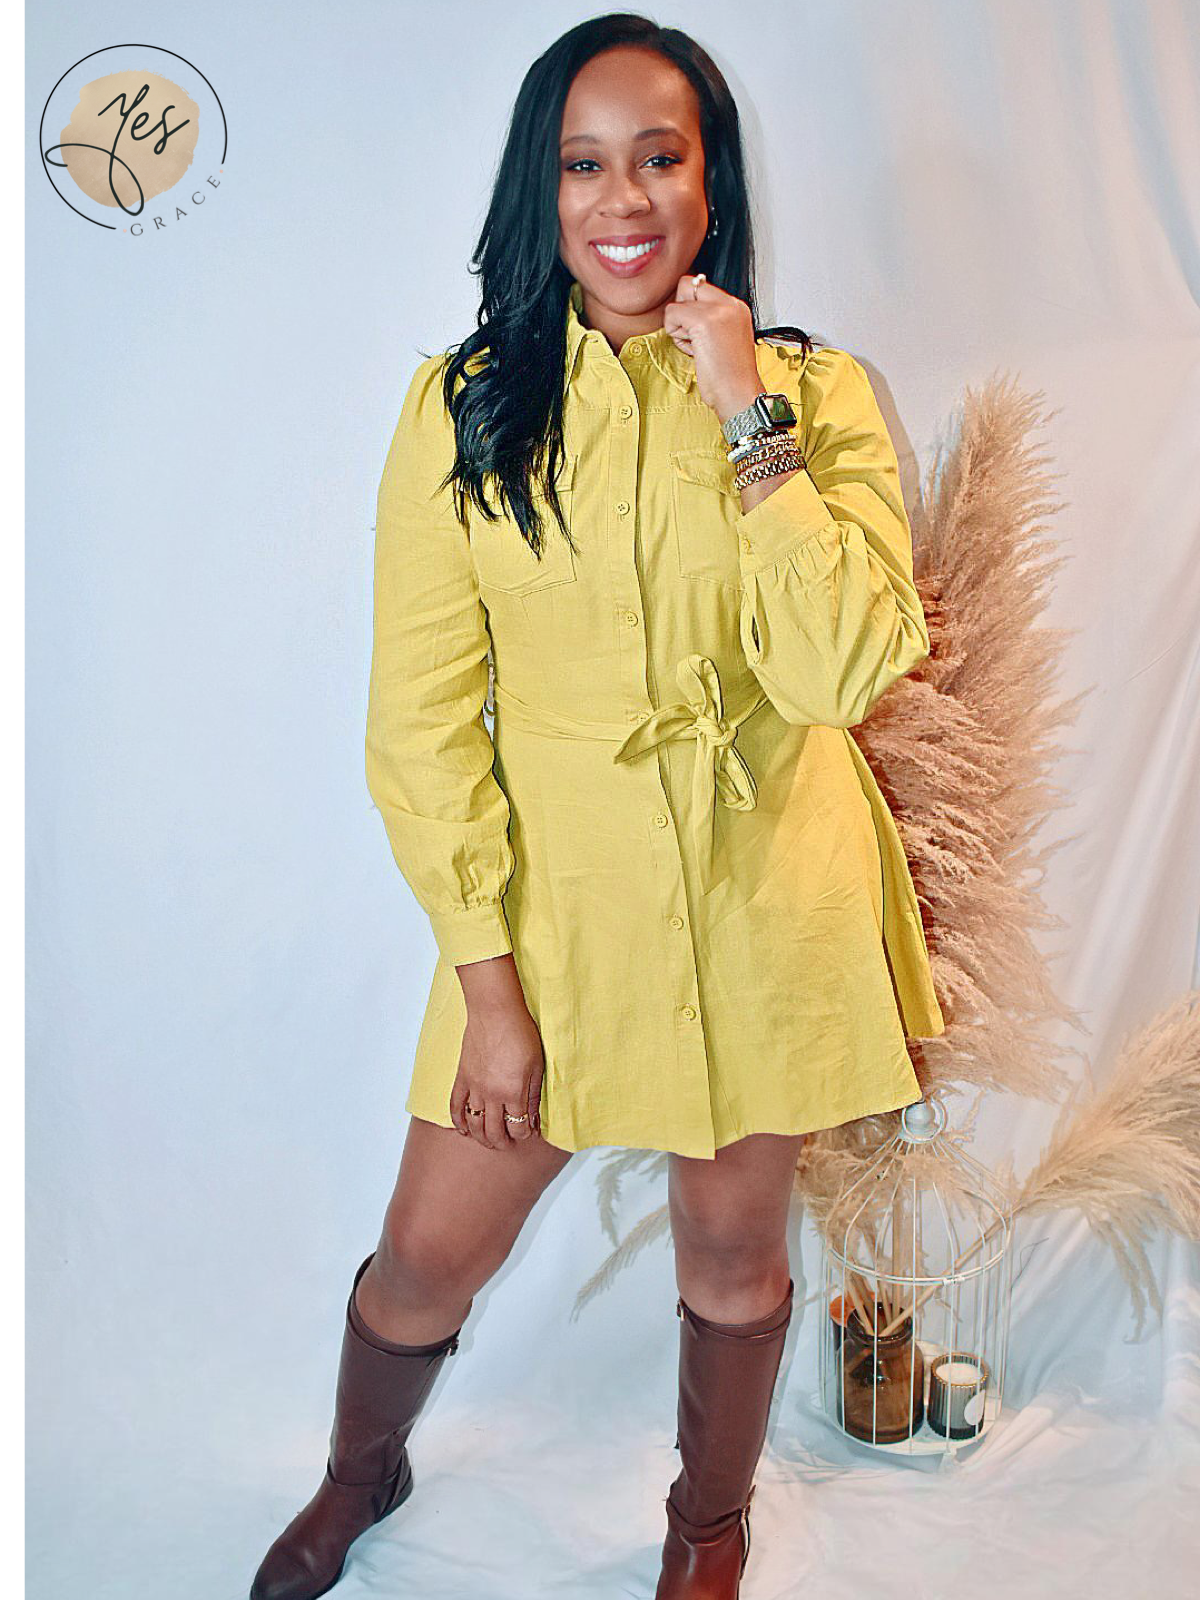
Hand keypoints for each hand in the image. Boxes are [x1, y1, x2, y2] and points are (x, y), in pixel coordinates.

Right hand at [449, 974, 545, 1150]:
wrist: (495, 1012)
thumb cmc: (520, 1034)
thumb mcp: (536, 1066)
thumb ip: (533, 1095)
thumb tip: (533, 1119)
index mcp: (514, 1093)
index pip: (518, 1127)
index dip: (524, 1134)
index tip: (528, 1131)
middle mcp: (492, 1095)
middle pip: (494, 1131)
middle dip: (502, 1142)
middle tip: (507, 1144)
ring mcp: (474, 1088)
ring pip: (474, 1124)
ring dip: (481, 1138)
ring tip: (488, 1142)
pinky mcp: (462, 1078)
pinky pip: (456, 1106)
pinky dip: (458, 1121)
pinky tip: (463, 1130)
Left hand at [663, 274, 765, 423]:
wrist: (739, 395)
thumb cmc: (730, 377)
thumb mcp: (726, 339)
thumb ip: (711, 319)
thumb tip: (686, 309)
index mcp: (736, 307)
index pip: (702, 286)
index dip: (691, 307)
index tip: (700, 333)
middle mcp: (730, 304)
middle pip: (689, 283)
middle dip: (682, 309)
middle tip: (695, 337)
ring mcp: (718, 310)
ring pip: (678, 299)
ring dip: (679, 324)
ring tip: (697, 346)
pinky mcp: (704, 321)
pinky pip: (672, 314)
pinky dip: (676, 334)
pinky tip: (694, 350)